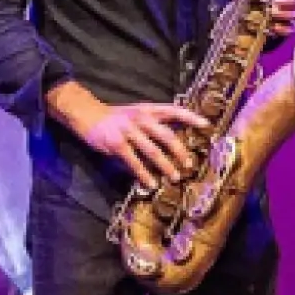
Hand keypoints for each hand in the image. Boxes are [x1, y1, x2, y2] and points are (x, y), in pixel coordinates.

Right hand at [79, 101, 210, 189]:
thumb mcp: (137, 113)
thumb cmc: (115, 117)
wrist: (88, 114)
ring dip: (165, 166)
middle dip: (179, 151)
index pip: (173, 110)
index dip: (190, 117)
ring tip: (174, 177)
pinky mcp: (117, 144)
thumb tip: (175, 137)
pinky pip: (134, 162)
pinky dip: (144, 174)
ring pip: (152, 150)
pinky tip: (150, 184)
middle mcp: (140, 119)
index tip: (206, 125)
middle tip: (188, 164)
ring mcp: (128, 131)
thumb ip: (154, 123)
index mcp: (148, 110)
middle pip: (166, 135)